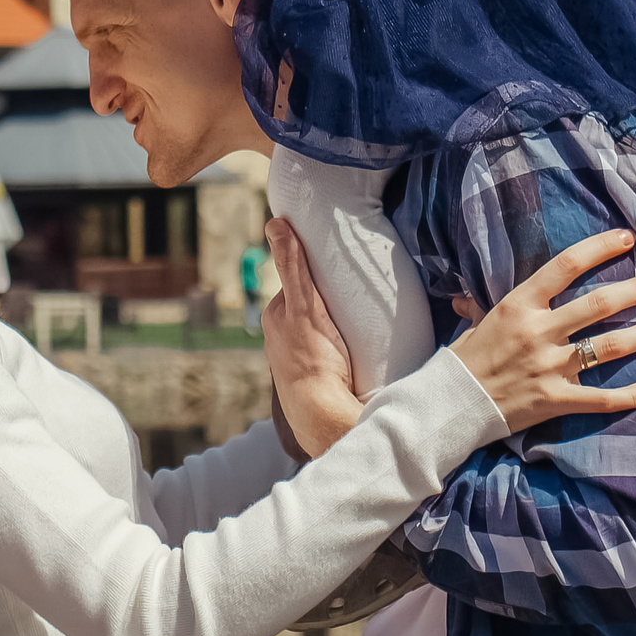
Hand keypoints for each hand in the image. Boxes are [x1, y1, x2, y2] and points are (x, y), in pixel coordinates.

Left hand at [259, 218, 360, 458]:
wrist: (322, 413)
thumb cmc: (313, 358)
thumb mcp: (303, 303)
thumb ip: (291, 265)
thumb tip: (275, 222)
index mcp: (275, 317)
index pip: (298, 284)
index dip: (318, 275)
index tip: (341, 272)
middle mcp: (279, 339)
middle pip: (308, 309)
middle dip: (328, 303)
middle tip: (356, 302)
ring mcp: (296, 361)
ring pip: (318, 333)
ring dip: (336, 328)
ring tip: (360, 329)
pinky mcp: (313, 380)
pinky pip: (327, 356)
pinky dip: (339, 351)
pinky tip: (354, 355)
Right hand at [450, 231, 635, 433]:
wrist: (450, 405)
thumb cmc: (465, 360)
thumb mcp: (476, 322)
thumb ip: (485, 305)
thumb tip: (469, 295)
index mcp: (519, 305)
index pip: (566, 266)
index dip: (600, 249)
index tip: (626, 239)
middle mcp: (538, 331)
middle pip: (598, 304)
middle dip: (635, 291)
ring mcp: (549, 366)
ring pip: (609, 346)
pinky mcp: (556, 399)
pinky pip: (602, 398)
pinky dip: (632, 395)